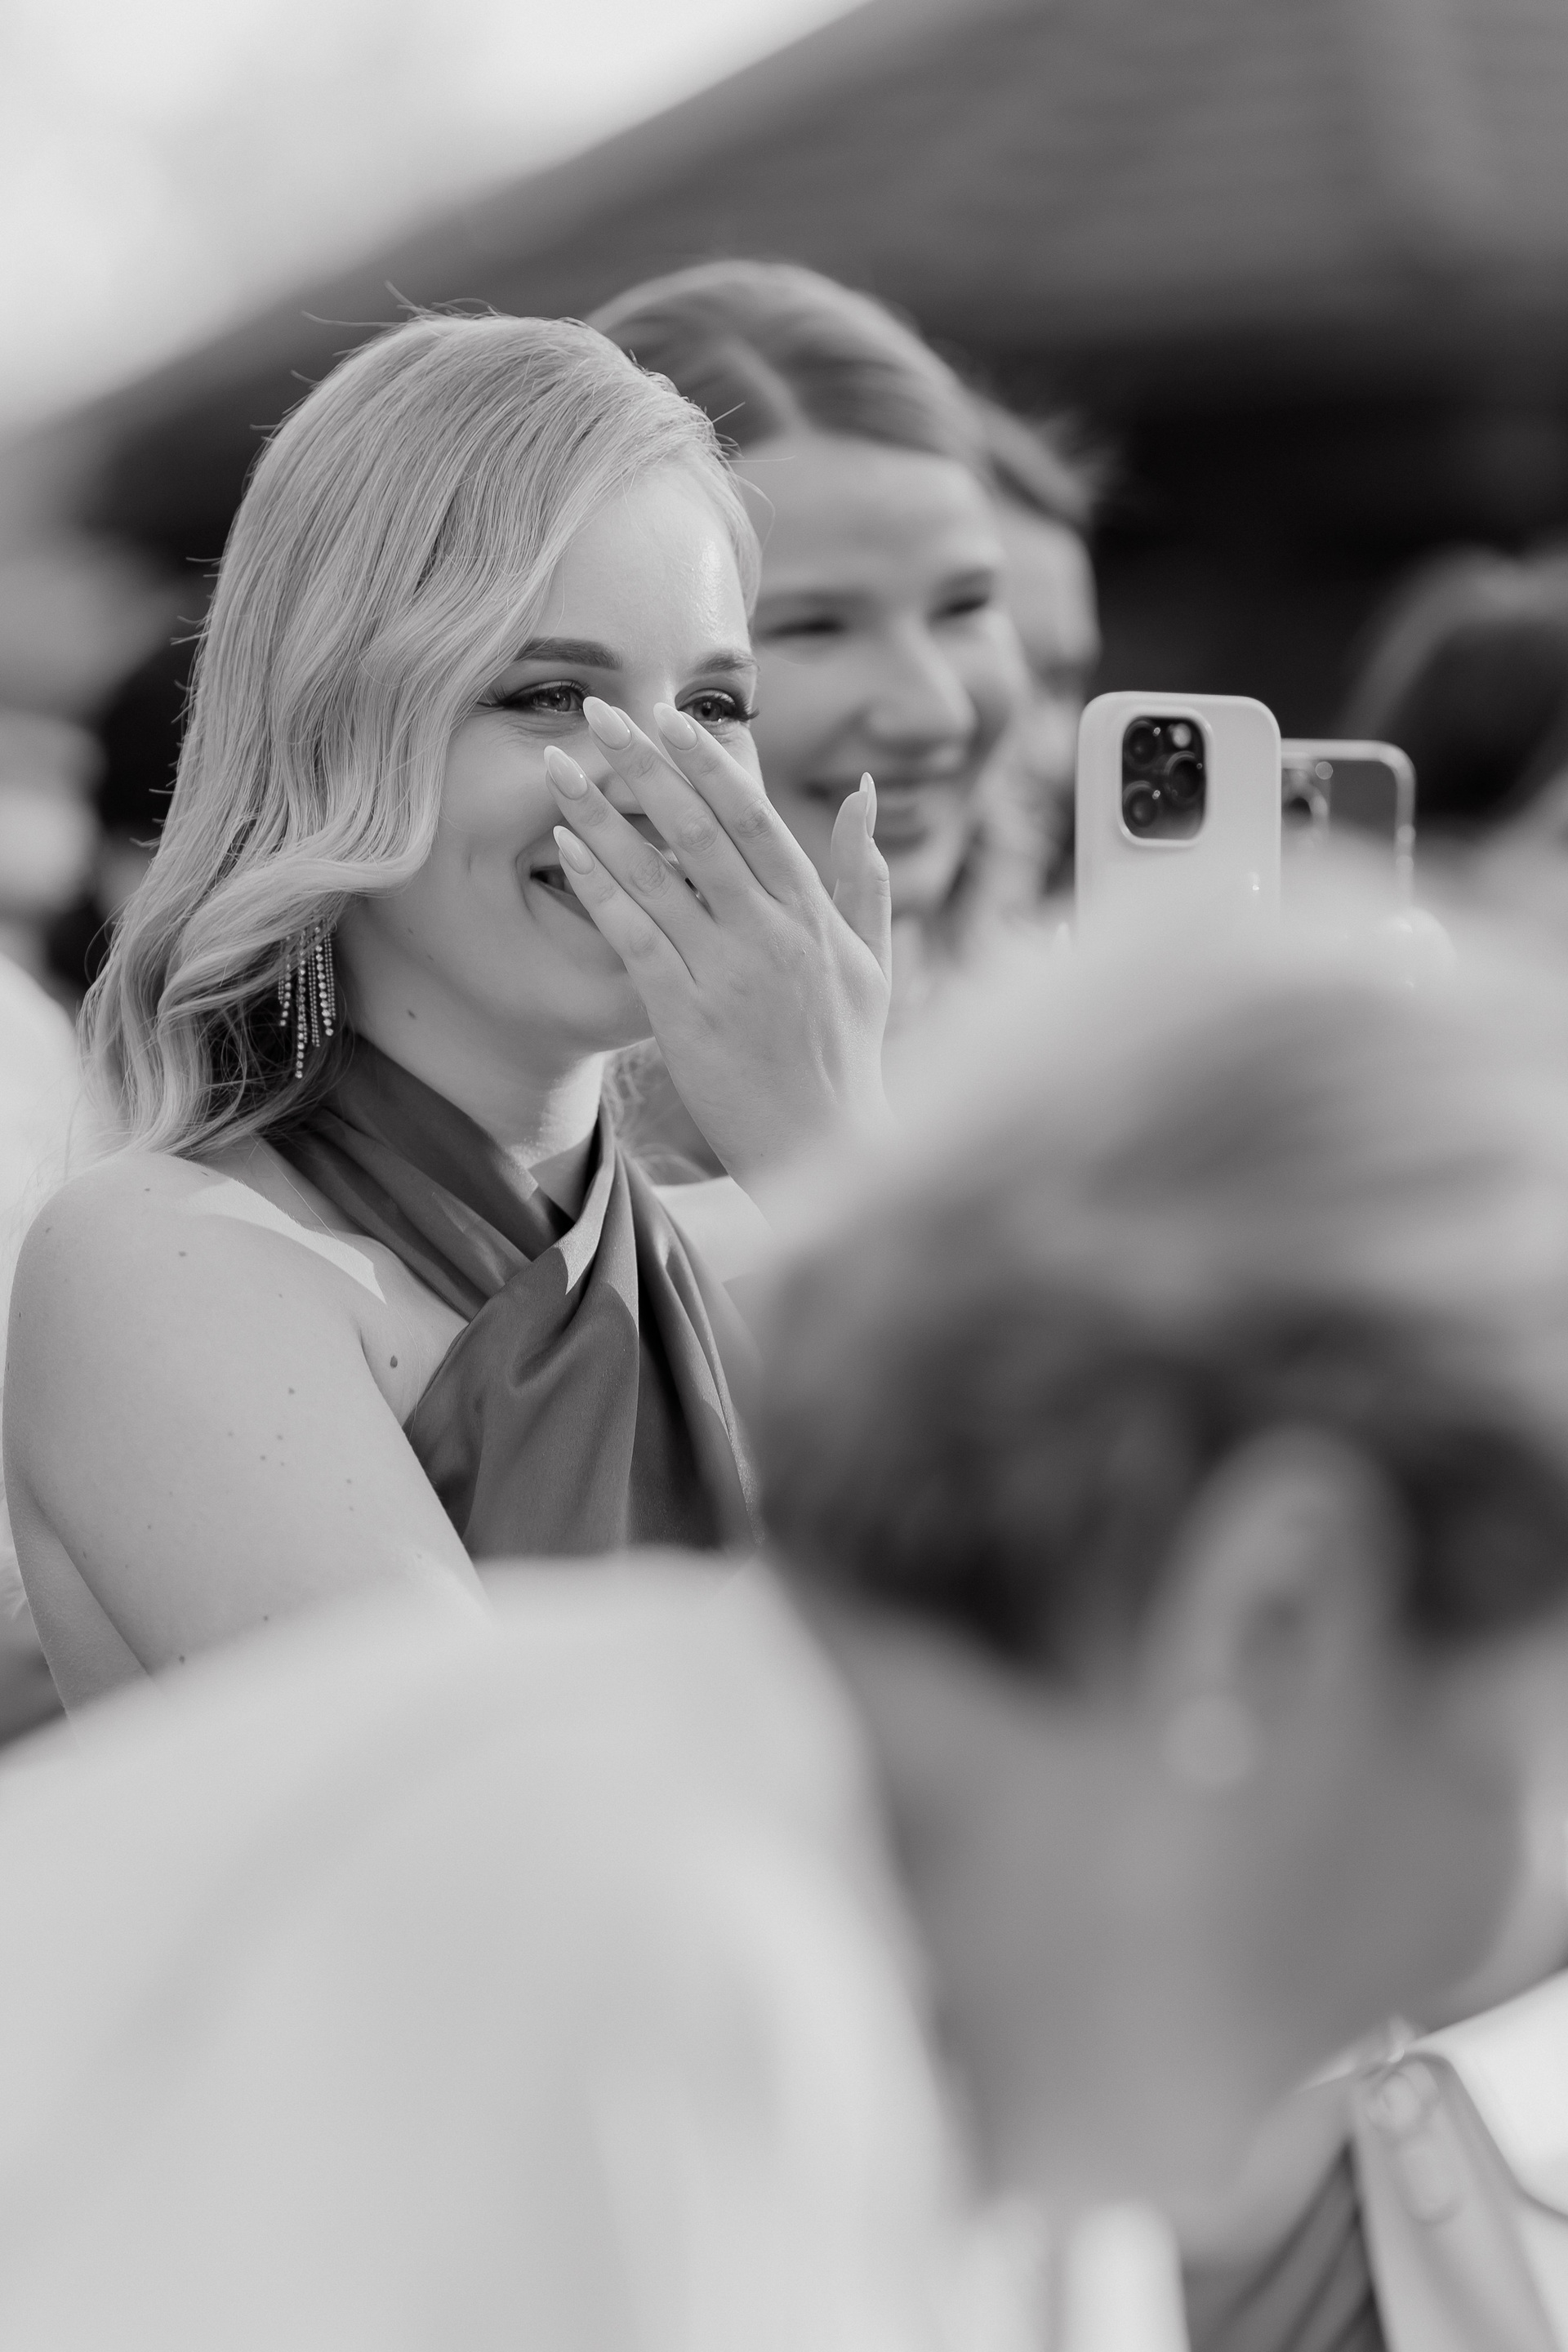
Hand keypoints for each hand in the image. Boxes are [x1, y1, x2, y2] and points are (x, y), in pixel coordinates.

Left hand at [543, 698, 890, 1189]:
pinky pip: (636, 937)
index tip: (668, 713)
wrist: (827, 1149)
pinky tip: (566, 847)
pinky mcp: (687, 1017)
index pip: (755, 817)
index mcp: (812, 914)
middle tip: (599, 709)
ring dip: (603, 813)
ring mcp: (728, 974)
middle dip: (646, 762)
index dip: (708, 761)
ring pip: (658, 874)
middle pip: (700, 828)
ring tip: (558, 765)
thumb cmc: (846, 1057)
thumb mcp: (872, 959)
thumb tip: (860, 791)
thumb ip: (864, 872)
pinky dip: (600, 888)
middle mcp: (771, 933)